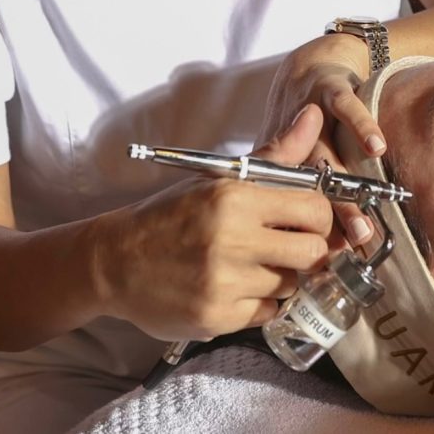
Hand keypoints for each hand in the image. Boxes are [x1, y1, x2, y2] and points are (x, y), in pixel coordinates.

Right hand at [91, 105, 332, 342]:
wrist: (115, 261)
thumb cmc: (173, 215)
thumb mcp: (220, 178)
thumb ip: (276, 154)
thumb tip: (314, 115)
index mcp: (234, 198)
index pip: (314, 209)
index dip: (318, 215)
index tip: (304, 218)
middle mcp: (231, 240)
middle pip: (312, 252)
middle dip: (307, 248)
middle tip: (286, 244)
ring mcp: (224, 283)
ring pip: (292, 285)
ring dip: (280, 275)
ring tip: (252, 263)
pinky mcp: (217, 318)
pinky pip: (268, 312)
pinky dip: (259, 302)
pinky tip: (236, 286)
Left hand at [259, 34, 387, 246]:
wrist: (310, 63)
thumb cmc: (305, 122)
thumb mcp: (295, 159)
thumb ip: (302, 200)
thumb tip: (310, 254)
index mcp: (274, 163)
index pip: (281, 204)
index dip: (297, 234)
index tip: (316, 266)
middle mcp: (286, 142)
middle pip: (301, 190)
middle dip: (321, 226)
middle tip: (339, 257)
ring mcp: (307, 115)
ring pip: (325, 157)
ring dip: (343, 194)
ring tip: (360, 227)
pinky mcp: (329, 88)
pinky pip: (345, 107)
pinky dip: (361, 125)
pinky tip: (376, 147)